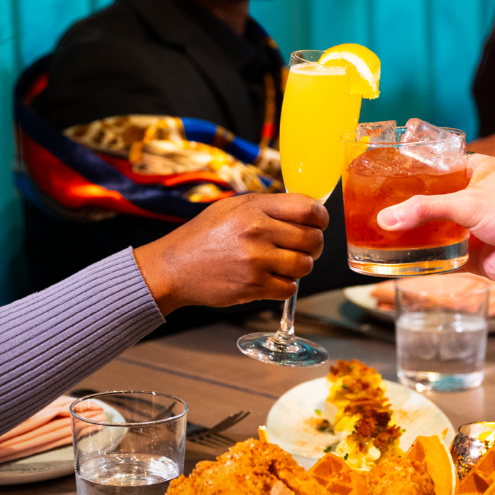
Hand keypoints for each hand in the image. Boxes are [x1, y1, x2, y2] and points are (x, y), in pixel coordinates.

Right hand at [134, 192, 327, 314]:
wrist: (173, 268)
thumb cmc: (202, 236)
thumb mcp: (231, 208)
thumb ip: (267, 207)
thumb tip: (305, 210)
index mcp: (254, 208)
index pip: (308, 209)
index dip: (321, 218)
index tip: (319, 223)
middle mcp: (257, 231)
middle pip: (312, 239)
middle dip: (313, 245)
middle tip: (301, 248)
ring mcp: (256, 260)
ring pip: (305, 265)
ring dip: (299, 267)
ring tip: (281, 264)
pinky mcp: (253, 286)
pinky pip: (290, 288)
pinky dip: (285, 286)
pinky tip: (270, 278)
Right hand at [377, 154, 494, 321]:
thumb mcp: (467, 203)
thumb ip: (424, 209)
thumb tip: (387, 218)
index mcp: (480, 170)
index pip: (441, 164)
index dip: (416, 169)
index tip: (389, 173)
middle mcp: (476, 196)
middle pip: (433, 197)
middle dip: (410, 203)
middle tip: (380, 204)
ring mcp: (472, 225)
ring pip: (435, 225)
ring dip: (414, 230)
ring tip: (383, 229)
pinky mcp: (470, 251)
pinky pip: (440, 252)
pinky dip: (423, 255)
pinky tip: (401, 255)